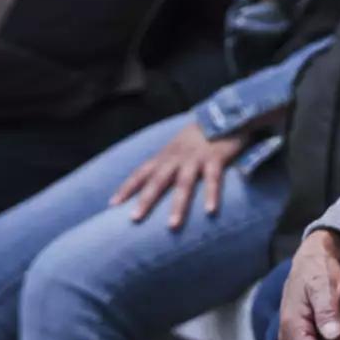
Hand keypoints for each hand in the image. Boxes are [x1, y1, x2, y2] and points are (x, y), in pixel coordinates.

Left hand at [108, 120, 244, 229]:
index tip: (112, 204)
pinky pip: (213, 178)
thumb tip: (153, 184)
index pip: (142, 172)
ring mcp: (196, 157)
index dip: (127, 187)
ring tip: (172, 226)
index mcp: (167, 155)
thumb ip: (168, 162)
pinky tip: (210, 211)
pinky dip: (211, 194)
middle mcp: (177, 156)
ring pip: (184, 183)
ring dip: (178, 205)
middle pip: (158, 180)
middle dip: (146, 200)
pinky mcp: (216, 157)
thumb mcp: (179, 146)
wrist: (226, 112)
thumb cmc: (202, 135)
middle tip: (134, 219)